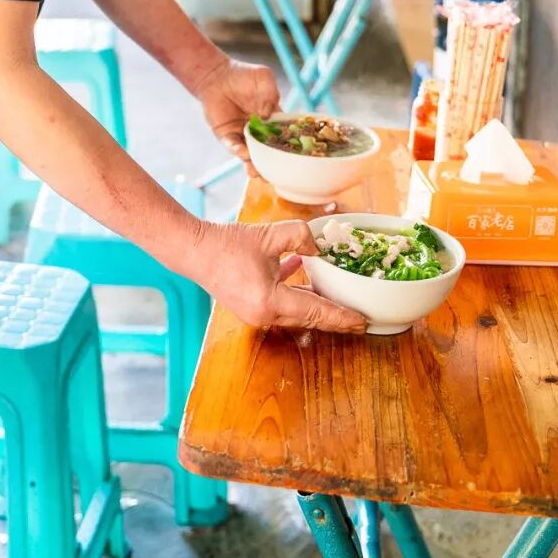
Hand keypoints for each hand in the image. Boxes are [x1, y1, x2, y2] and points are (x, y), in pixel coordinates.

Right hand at [189, 218, 366, 333]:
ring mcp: (256, 314)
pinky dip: (296, 294)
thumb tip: (318, 248)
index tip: (363, 322)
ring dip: (317, 306)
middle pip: (309, 318)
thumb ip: (301, 236)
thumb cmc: (227, 244)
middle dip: (335, 317)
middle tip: (360, 318)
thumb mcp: (270, 234)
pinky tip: (304, 275)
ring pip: (296, 313)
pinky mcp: (250, 307)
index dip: (342, 317)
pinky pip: (282, 305)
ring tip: (339, 301)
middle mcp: (264, 315)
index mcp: (271, 301)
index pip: (316, 312)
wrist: (193, 251)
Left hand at [193, 56, 280, 171]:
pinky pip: (233, 146)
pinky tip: (243, 153)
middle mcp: (260, 130)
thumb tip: (268, 115)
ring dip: (254, 164)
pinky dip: (238, 150)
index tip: (295, 158)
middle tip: (276, 174)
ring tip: (257, 173)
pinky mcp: (227, 136)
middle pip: (268, 150)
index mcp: (274, 118)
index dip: (290, 146)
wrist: (217, 76)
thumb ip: (270, 94)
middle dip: (272, 163)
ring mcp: (244, 135)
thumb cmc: (243, 76)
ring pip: (251, 154)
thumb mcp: (263, 78)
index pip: (285, 134)